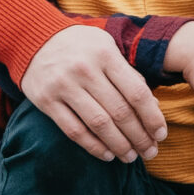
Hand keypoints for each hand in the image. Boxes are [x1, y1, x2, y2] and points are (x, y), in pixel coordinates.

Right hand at [21, 24, 169, 160]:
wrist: (33, 37)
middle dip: (139, 137)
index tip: (161, 134)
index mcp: (106, 54)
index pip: (136, 92)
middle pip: (119, 112)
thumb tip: (152, 105)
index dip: (152, 117)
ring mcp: (64, 86)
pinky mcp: (46, 101)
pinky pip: (73, 130)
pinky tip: (106, 154)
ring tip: (130, 157)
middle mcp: (85, 70)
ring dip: (118, 145)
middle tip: (150, 152)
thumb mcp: (107, 48)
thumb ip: (128, 74)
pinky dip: (92, 146)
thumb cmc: (80, 46)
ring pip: (98, 124)